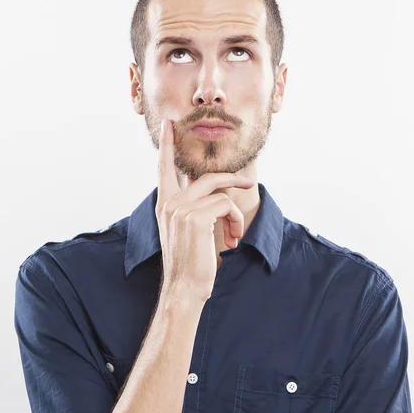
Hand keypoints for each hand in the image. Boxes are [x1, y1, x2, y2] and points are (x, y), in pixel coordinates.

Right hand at [156, 118, 253, 301]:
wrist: (183, 289)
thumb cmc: (188, 263)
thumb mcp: (184, 232)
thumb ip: (191, 209)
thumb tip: (213, 195)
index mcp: (164, 205)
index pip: (164, 168)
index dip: (168, 145)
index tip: (170, 124)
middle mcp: (169, 203)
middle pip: (206, 177)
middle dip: (233, 180)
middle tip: (250, 183)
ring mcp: (181, 208)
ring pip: (220, 192)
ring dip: (234, 215)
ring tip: (233, 237)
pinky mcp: (196, 217)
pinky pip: (226, 206)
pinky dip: (235, 223)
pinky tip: (230, 242)